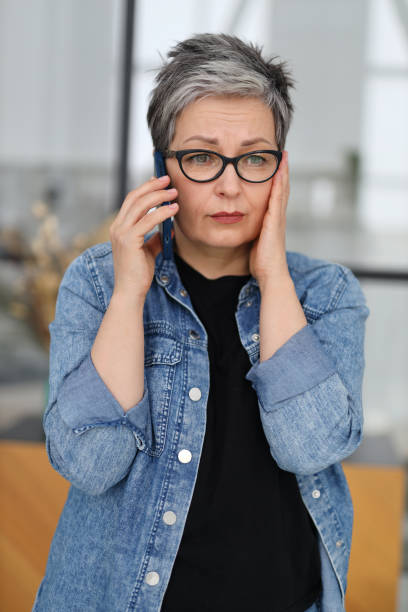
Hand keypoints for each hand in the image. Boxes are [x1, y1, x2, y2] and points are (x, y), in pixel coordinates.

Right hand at [109, 175, 177, 302]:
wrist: (130, 292)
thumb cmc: (138, 273)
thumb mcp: (148, 251)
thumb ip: (155, 238)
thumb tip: (170, 227)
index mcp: (119, 227)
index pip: (131, 200)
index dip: (145, 188)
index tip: (160, 181)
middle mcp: (117, 227)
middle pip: (135, 197)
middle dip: (152, 186)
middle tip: (168, 180)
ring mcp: (121, 233)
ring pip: (141, 205)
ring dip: (159, 196)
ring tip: (175, 193)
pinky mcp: (129, 240)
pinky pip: (148, 220)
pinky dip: (163, 212)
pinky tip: (174, 210)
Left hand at [249, 150, 289, 288]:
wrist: (271, 274)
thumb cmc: (262, 263)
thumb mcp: (254, 242)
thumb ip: (251, 232)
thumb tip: (240, 227)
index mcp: (271, 221)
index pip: (274, 196)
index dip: (276, 181)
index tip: (275, 165)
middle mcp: (277, 217)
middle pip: (281, 188)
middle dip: (282, 171)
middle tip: (283, 153)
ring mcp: (278, 218)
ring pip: (282, 190)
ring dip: (283, 172)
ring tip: (283, 155)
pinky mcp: (275, 221)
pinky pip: (277, 198)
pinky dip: (279, 184)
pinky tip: (278, 172)